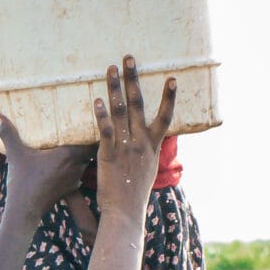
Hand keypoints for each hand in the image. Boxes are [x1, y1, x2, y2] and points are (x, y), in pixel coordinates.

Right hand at [0, 114, 88, 223]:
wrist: (25, 210)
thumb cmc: (23, 181)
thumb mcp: (15, 155)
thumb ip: (9, 134)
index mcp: (68, 155)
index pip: (91, 140)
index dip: (93, 132)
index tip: (90, 122)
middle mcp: (76, 167)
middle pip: (91, 151)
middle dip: (88, 142)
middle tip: (82, 130)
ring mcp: (74, 180)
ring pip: (85, 163)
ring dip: (82, 155)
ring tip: (75, 145)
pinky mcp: (70, 189)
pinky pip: (78, 175)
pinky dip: (75, 168)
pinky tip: (66, 165)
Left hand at [92, 57, 177, 212]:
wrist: (125, 212)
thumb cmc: (134, 193)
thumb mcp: (147, 169)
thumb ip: (146, 151)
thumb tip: (146, 142)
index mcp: (152, 146)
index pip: (165, 116)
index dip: (169, 97)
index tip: (172, 77)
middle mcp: (141, 143)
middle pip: (138, 104)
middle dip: (133, 79)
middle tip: (129, 57)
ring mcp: (125, 147)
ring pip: (121, 111)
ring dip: (115, 88)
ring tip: (111, 68)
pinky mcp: (108, 155)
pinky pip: (106, 130)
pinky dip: (102, 115)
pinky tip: (97, 100)